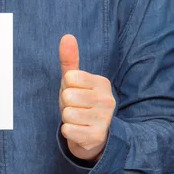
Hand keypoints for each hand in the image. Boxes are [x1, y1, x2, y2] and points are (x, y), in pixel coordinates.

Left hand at [58, 35, 115, 161]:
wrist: (95, 137)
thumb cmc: (81, 104)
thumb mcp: (75, 82)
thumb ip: (70, 60)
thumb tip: (67, 36)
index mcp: (102, 83)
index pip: (70, 77)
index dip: (66, 87)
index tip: (74, 93)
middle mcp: (107, 100)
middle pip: (67, 96)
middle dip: (65, 104)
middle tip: (75, 109)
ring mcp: (104, 119)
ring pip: (67, 114)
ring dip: (67, 119)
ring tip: (77, 120)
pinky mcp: (96, 137)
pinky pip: (67, 130)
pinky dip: (68, 131)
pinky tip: (78, 131)